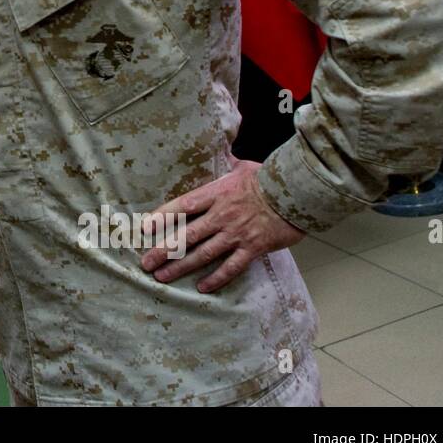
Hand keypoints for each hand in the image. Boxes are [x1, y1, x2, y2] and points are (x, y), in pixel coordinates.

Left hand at [139, 158, 305, 293]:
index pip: (182, 206)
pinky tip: (202, 287)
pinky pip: (231, 267)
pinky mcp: (253, 248)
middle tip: (146, 262)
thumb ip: (229, 165)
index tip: (144, 228)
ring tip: (162, 276)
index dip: (161, 217)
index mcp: (216, 193)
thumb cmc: (270, 177)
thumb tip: (226, 155)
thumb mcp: (243, 166)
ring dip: (181, 267)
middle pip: (186, 235)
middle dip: (163, 250)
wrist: (298, 193)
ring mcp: (236, 233)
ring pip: (202, 254)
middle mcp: (221, 215)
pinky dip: (216, 279)